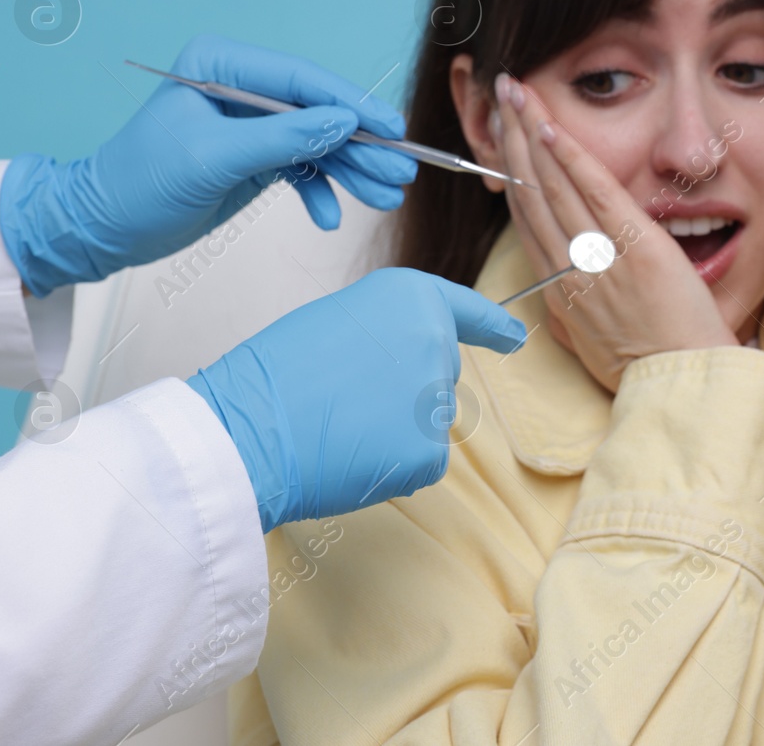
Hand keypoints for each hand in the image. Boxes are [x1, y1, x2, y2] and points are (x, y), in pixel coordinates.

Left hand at [0, 34, 416, 295]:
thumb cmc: (139, 185)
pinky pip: (302, 168)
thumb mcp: (213, 160)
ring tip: (386, 197)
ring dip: (352, 172)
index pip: (302, 80)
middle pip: (319, 111)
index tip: (393, 129)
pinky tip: (329, 218)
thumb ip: (282, 138)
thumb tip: (343, 122)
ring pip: (318, 141)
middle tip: (401, 173)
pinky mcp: (254, 156)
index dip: (352, 104)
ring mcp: (250, 123)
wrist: (102, 229)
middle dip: (361, 146)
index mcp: (222, 65)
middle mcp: (241, 87)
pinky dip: (320, 193)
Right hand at [186, 267, 527, 531]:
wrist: (247, 428)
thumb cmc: (275, 373)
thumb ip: (388, 331)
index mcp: (410, 297)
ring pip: (427, 422)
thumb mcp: (336, 321)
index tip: (516, 338)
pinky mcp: (430, 453)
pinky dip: (392, 467)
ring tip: (338, 425)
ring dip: (394, 430)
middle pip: (438, 374)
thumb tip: (411, 366)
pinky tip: (352, 455)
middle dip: (404, 391)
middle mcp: (435, 340)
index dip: (492, 326)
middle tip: (344, 397)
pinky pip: (421, 461)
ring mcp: (435, 398)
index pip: (464, 311)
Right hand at [494, 73, 736, 390]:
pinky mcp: (634, 249)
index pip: (527, 221)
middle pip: (529, 193)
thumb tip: (561, 285)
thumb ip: (574, 309)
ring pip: (552, 186)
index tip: (503, 137)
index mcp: (558, 294)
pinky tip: (551, 127)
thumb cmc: (649, 370)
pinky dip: (570, 158)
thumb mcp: (593, 345)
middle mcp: (567, 272)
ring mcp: (597, 259)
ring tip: (517, 93)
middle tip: (502, 95)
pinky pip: (594, 194)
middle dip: (512, 138)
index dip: (511, 173)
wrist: (684, 388)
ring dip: (532, 133)